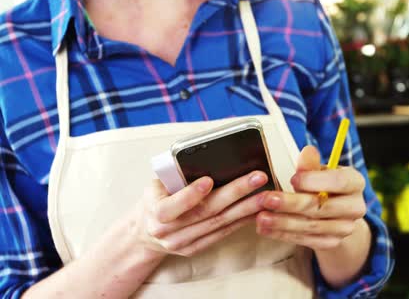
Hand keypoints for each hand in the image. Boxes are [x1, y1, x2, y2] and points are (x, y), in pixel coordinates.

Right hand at [130, 171, 268, 256]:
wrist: (143, 231)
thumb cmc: (155, 199)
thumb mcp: (157, 185)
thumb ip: (177, 177)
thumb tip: (209, 160)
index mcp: (154, 212)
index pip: (172, 207)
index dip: (191, 194)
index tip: (209, 180)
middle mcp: (168, 232)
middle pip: (205, 212)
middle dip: (234, 193)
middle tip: (257, 178)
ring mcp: (182, 243)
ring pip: (218, 224)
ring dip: (245, 208)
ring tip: (265, 194)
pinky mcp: (195, 249)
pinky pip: (222, 234)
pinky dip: (240, 221)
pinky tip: (256, 210)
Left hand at [256, 146, 366, 250]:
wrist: (334, 213)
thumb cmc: (323, 184)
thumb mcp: (319, 172)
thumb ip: (311, 165)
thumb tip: (308, 151)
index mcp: (355, 182)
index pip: (339, 182)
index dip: (315, 181)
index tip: (292, 179)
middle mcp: (356, 207)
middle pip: (322, 207)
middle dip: (291, 204)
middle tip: (267, 199)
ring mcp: (345, 228)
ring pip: (311, 226)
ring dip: (283, 222)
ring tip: (261, 217)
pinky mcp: (332, 243)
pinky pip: (306, 240)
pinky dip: (283, 234)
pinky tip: (266, 228)